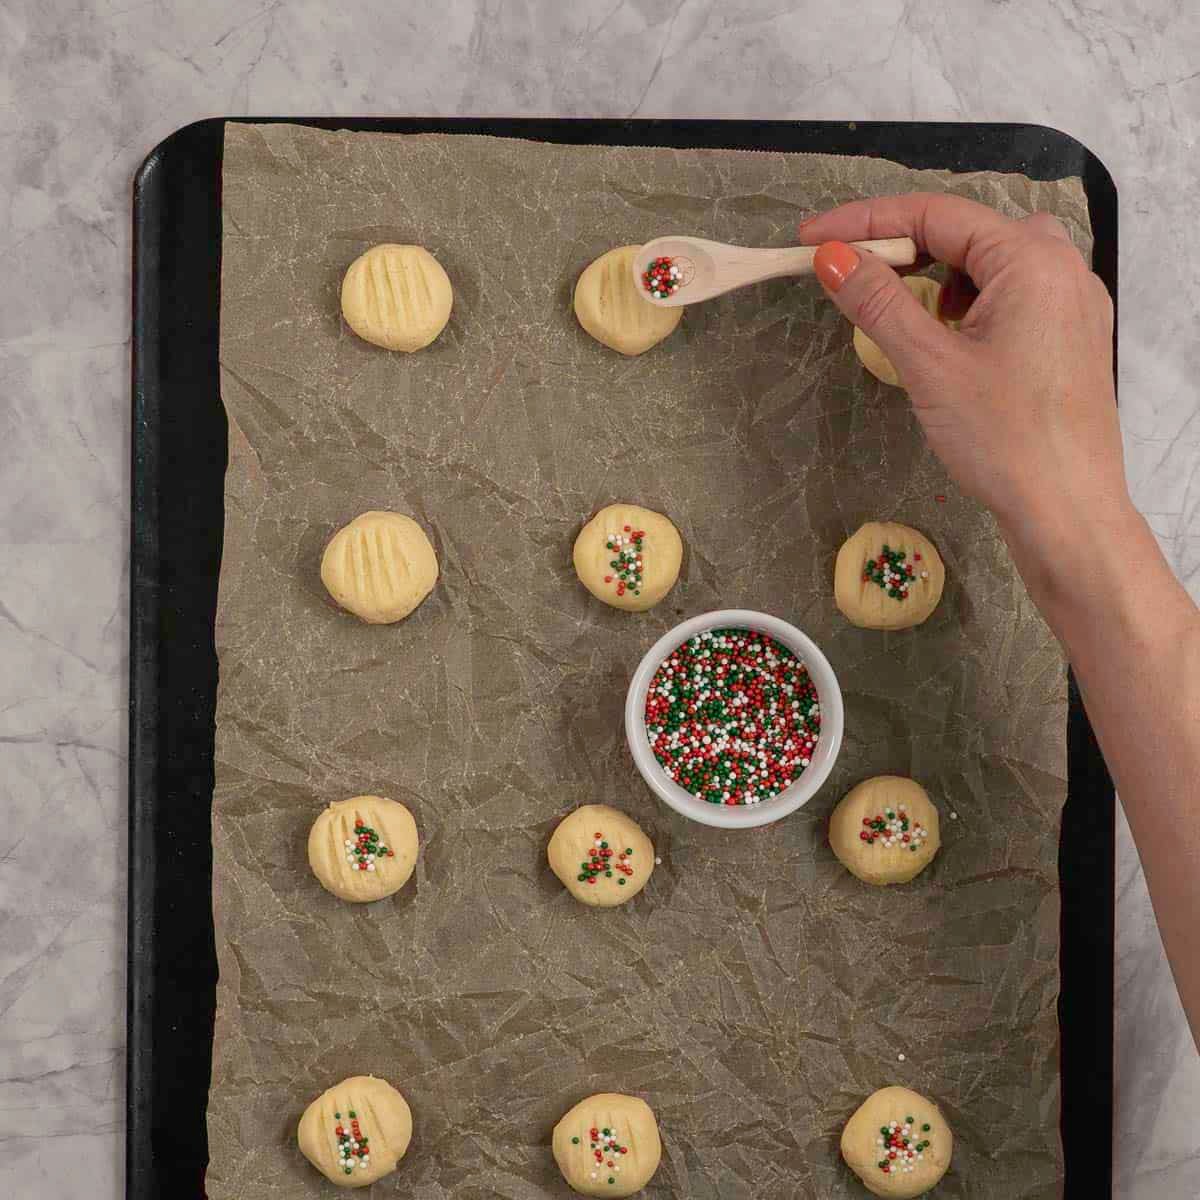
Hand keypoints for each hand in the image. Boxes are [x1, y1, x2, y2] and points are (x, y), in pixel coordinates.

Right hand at [798, 194, 1122, 543]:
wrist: (1067, 510)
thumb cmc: (1004, 439)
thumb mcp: (930, 365)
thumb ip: (879, 303)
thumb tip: (832, 257)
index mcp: (1032, 260)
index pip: (936, 214)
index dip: (866, 221)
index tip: (812, 237)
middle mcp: (1062, 268)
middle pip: (966, 232)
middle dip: (902, 247)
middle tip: (849, 275)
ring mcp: (1072, 304)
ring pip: (991, 263)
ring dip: (938, 276)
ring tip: (902, 314)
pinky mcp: (1069, 338)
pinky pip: (1012, 295)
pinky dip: (969, 303)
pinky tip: (950, 340)